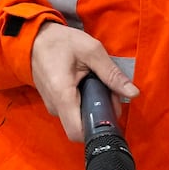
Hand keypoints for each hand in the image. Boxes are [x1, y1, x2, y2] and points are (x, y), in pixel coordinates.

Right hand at [30, 22, 139, 141]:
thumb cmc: (61, 42)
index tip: (111, 112)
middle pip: (83, 125)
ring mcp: (53, 106)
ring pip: (79, 118)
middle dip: (101, 113)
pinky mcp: (54, 103)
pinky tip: (88, 84)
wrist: (35, 37)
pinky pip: (73, 111)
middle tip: (109, 91)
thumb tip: (133, 93)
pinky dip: (85, 102)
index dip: (98, 128)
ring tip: (98, 83)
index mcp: (63, 96)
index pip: (78, 132)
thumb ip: (112, 74)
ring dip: (94, 106)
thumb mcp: (91, 51)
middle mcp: (55, 107)